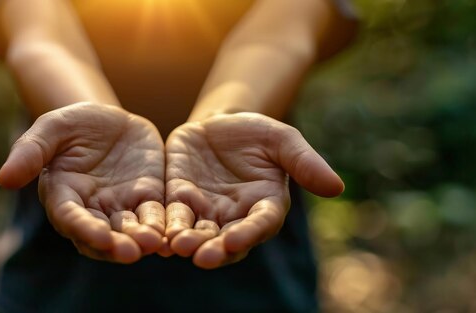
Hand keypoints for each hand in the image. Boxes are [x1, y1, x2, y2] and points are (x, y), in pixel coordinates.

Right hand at [0, 103, 164, 263]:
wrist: (107, 117)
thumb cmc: (72, 124)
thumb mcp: (51, 128)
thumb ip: (30, 152)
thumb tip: (3, 179)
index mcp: (64, 196)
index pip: (71, 218)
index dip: (84, 228)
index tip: (99, 237)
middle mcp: (92, 209)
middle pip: (103, 235)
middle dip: (116, 246)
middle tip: (131, 252)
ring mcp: (121, 206)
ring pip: (131, 231)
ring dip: (142, 240)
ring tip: (155, 244)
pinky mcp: (147, 197)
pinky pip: (156, 215)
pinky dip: (164, 225)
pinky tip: (174, 232)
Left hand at [164, 113, 343, 268]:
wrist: (222, 122)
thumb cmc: (258, 133)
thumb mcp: (283, 141)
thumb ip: (305, 163)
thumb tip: (337, 187)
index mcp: (265, 206)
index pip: (259, 225)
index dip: (248, 233)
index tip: (235, 240)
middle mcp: (235, 216)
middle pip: (225, 240)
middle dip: (214, 249)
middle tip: (201, 258)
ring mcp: (206, 210)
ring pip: (196, 233)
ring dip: (187, 242)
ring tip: (176, 247)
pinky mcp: (180, 198)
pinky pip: (172, 215)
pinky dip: (164, 226)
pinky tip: (155, 235)